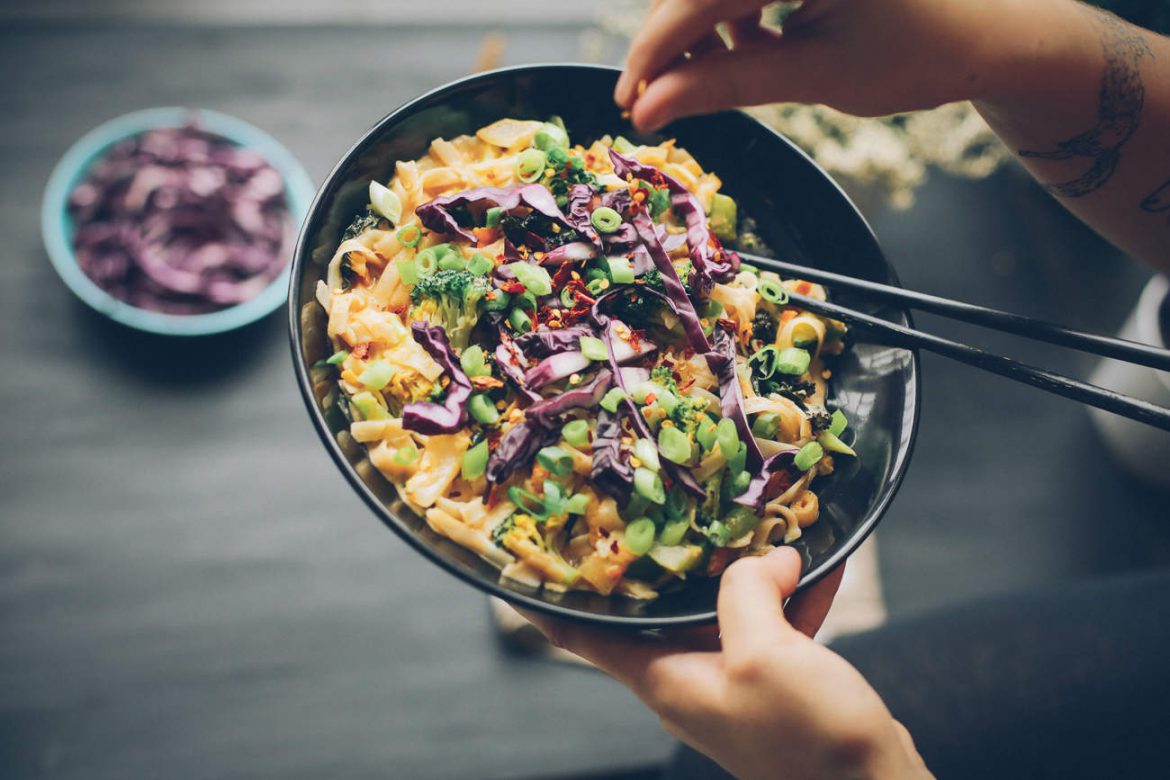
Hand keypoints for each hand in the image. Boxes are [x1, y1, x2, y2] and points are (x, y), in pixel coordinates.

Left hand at [525, 547, 931, 779]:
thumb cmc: (810, 740)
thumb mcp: (765, 653)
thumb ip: (746, 592)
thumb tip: (766, 558)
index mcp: (665, 677)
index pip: (582, 634)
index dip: (548, 597)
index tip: (523, 557)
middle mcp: (690, 679)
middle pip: (655, 610)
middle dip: (660, 557)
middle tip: (653, 503)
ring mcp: (734, 682)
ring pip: (722, 610)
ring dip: (742, 570)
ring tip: (756, 522)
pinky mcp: (776, 686)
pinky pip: (773, 627)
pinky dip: (790, 596)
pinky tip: (817, 565)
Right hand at [615, 0, 1011, 130]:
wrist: (987, 33)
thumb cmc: (919, 52)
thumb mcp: (818, 73)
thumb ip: (729, 85)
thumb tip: (653, 108)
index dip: (657, 50)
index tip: (629, 100)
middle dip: (672, 40)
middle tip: (653, 100)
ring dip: (698, 27)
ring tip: (712, 76)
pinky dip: (730, 13)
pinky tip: (747, 46)